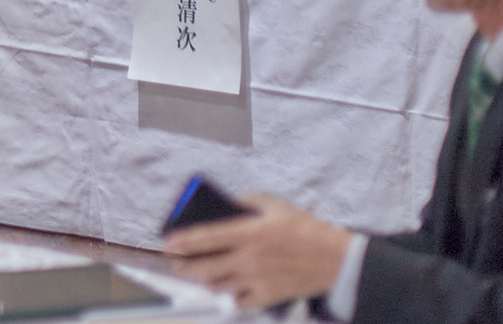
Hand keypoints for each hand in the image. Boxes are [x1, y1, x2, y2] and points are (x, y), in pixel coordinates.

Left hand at [160, 194, 350, 309]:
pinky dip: (230, 296)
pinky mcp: (268, 295)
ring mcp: (257, 280)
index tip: (168, 242)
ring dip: (205, 282)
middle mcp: (249, 258)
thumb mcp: (277, 205)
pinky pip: (241, 301)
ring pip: (220, 286)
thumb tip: (232, 204)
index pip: (207, 238)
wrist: (334, 259)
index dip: (183, 241)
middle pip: (206, 268)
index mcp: (249, 233)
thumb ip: (250, 201)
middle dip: (186, 267)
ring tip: (198, 276)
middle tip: (176, 264)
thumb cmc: (306, 229)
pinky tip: (227, 291)